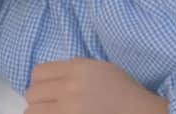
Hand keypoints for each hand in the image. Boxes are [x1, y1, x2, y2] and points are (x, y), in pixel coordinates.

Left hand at [25, 59, 167, 113]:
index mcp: (76, 68)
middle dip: (39, 99)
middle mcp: (70, 87)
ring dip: (39, 113)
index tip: (46, 90)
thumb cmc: (125, 92)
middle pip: (32, 93)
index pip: (37, 73)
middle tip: (50, 105)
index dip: (39, 82)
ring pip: (33, 111)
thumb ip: (76, 66)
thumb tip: (54, 73)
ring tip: (51, 113)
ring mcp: (70, 109)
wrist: (142, 113)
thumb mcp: (101, 68)